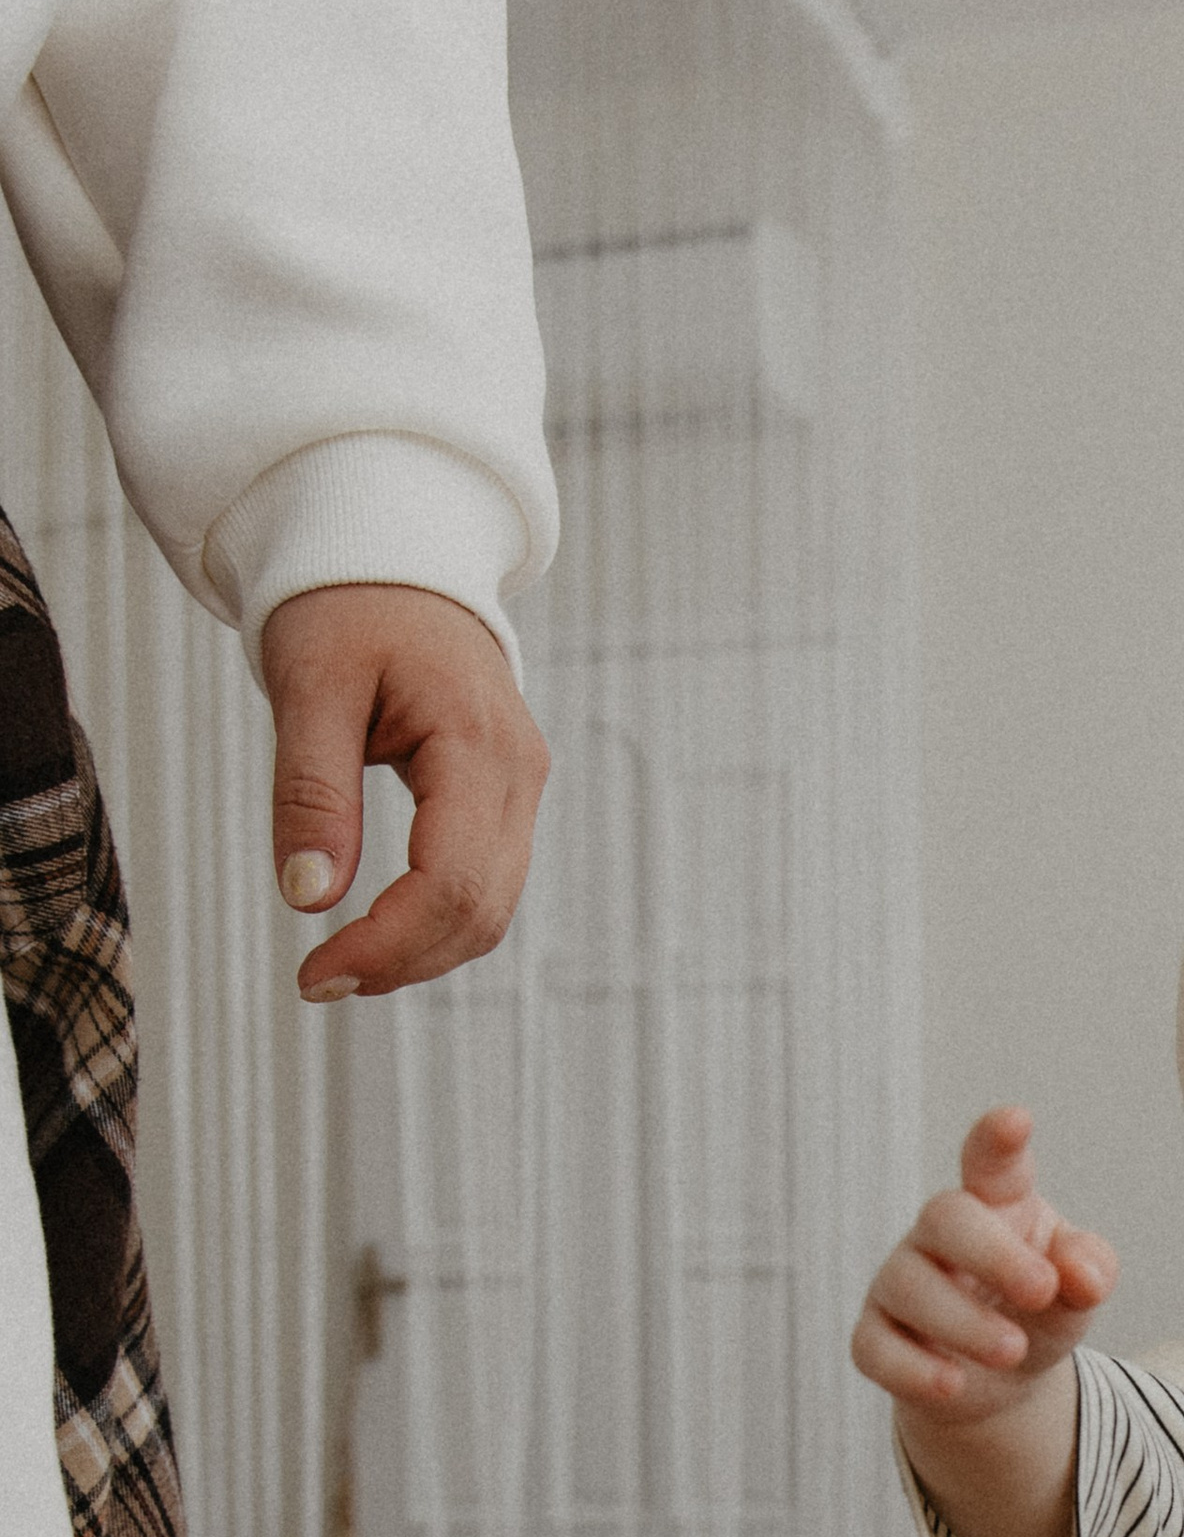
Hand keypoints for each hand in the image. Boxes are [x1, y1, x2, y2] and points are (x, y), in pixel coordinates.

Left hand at [264, 584, 549, 997]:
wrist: (394, 554)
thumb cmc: (347, 605)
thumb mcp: (311, 687)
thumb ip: (312, 792)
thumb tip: (310, 899)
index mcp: (477, 742)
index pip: (451, 881)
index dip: (388, 944)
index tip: (316, 972)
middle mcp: (518, 773)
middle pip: (481, 911)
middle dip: (403, 962)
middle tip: (318, 981)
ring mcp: (521, 789)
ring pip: (491, 911)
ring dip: (421, 953)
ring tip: (343, 966)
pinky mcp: (504, 799)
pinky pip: (484, 885)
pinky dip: (434, 924)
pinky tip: (378, 931)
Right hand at [854, 1109, 1117, 1423]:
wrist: (1001, 1380)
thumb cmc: (1039, 1309)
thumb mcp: (1078, 1290)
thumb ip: (1089, 1270)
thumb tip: (1082, 1274)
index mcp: (995, 1203)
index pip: (991, 1161)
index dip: (998, 1140)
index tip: (1016, 1121)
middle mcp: (939, 1234)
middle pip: (946, 1218)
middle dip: (994, 1255)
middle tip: (1041, 1290)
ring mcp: (899, 1282)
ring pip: (910, 1287)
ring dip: (965, 1322)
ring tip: (1014, 1351)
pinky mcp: (875, 1337)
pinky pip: (876, 1348)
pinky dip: (914, 1369)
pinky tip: (954, 1384)